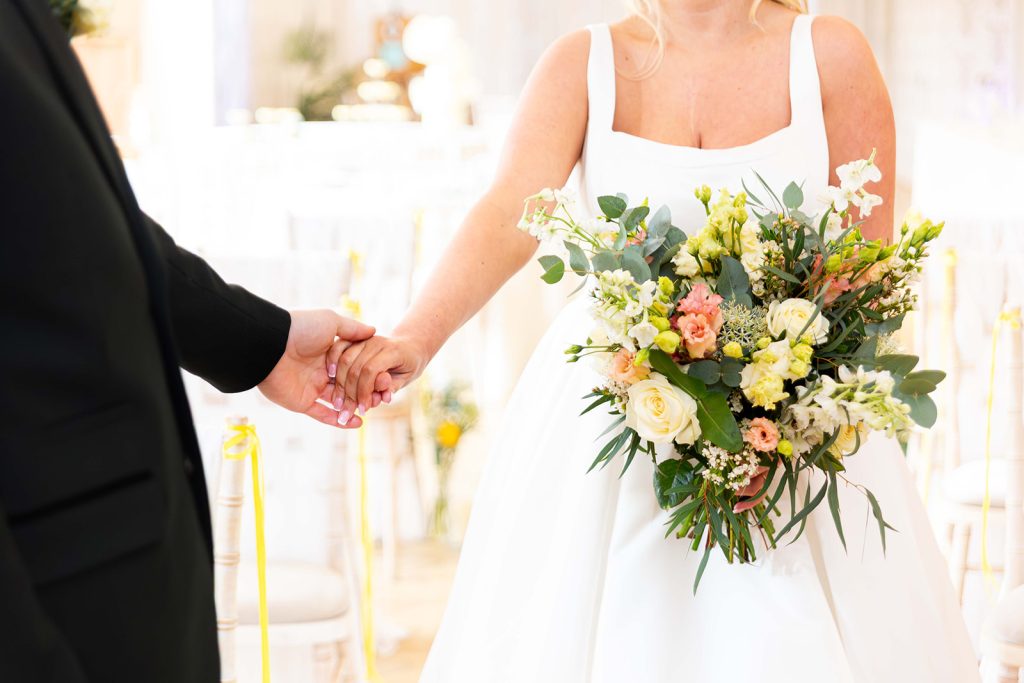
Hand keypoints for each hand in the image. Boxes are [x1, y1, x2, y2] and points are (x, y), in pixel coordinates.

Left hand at [258, 309, 376, 427]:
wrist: (270, 344)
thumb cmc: (300, 328)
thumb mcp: (331, 321)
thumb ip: (352, 329)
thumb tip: (374, 331)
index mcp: (327, 353)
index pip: (352, 366)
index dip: (367, 373)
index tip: (384, 379)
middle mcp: (320, 370)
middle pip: (347, 385)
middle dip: (363, 392)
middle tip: (381, 397)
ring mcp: (311, 387)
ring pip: (337, 401)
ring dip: (354, 407)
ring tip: (371, 410)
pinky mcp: (302, 402)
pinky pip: (322, 414)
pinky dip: (338, 420)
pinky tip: (357, 422)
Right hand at [328, 335, 428, 423]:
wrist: (409, 344)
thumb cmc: (410, 365)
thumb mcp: (407, 377)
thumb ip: (393, 386)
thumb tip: (382, 396)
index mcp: (392, 350)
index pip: (371, 371)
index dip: (365, 392)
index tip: (363, 410)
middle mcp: (376, 342)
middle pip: (355, 368)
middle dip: (350, 394)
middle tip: (346, 413)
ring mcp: (364, 339)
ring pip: (345, 360)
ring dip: (339, 384)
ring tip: (338, 404)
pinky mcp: (355, 340)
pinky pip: (339, 349)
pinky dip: (333, 364)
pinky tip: (331, 380)